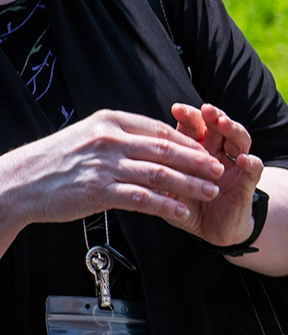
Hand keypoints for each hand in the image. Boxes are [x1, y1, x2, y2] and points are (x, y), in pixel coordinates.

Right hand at [0, 108, 223, 231]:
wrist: (18, 182)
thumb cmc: (55, 160)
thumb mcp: (89, 135)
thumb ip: (121, 136)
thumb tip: (155, 140)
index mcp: (111, 122)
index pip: (161, 129)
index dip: (189, 141)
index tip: (208, 149)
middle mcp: (110, 140)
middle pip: (167, 150)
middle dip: (198, 160)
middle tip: (220, 169)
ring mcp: (105, 166)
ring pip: (160, 174)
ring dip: (190, 183)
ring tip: (211, 191)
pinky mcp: (99, 192)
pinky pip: (142, 199)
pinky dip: (166, 205)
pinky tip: (181, 211)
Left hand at [170, 103, 264, 248]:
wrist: (214, 231)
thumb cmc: (189, 206)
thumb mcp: (169, 191)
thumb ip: (158, 176)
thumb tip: (133, 163)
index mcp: (198, 151)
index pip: (195, 127)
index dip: (189, 117)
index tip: (177, 109)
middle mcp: (219, 153)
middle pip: (219, 127)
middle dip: (213, 116)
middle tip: (207, 110)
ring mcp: (235, 166)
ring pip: (240, 141)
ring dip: (233, 130)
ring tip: (225, 125)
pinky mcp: (248, 183)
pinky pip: (254, 169)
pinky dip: (251, 162)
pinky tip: (244, 159)